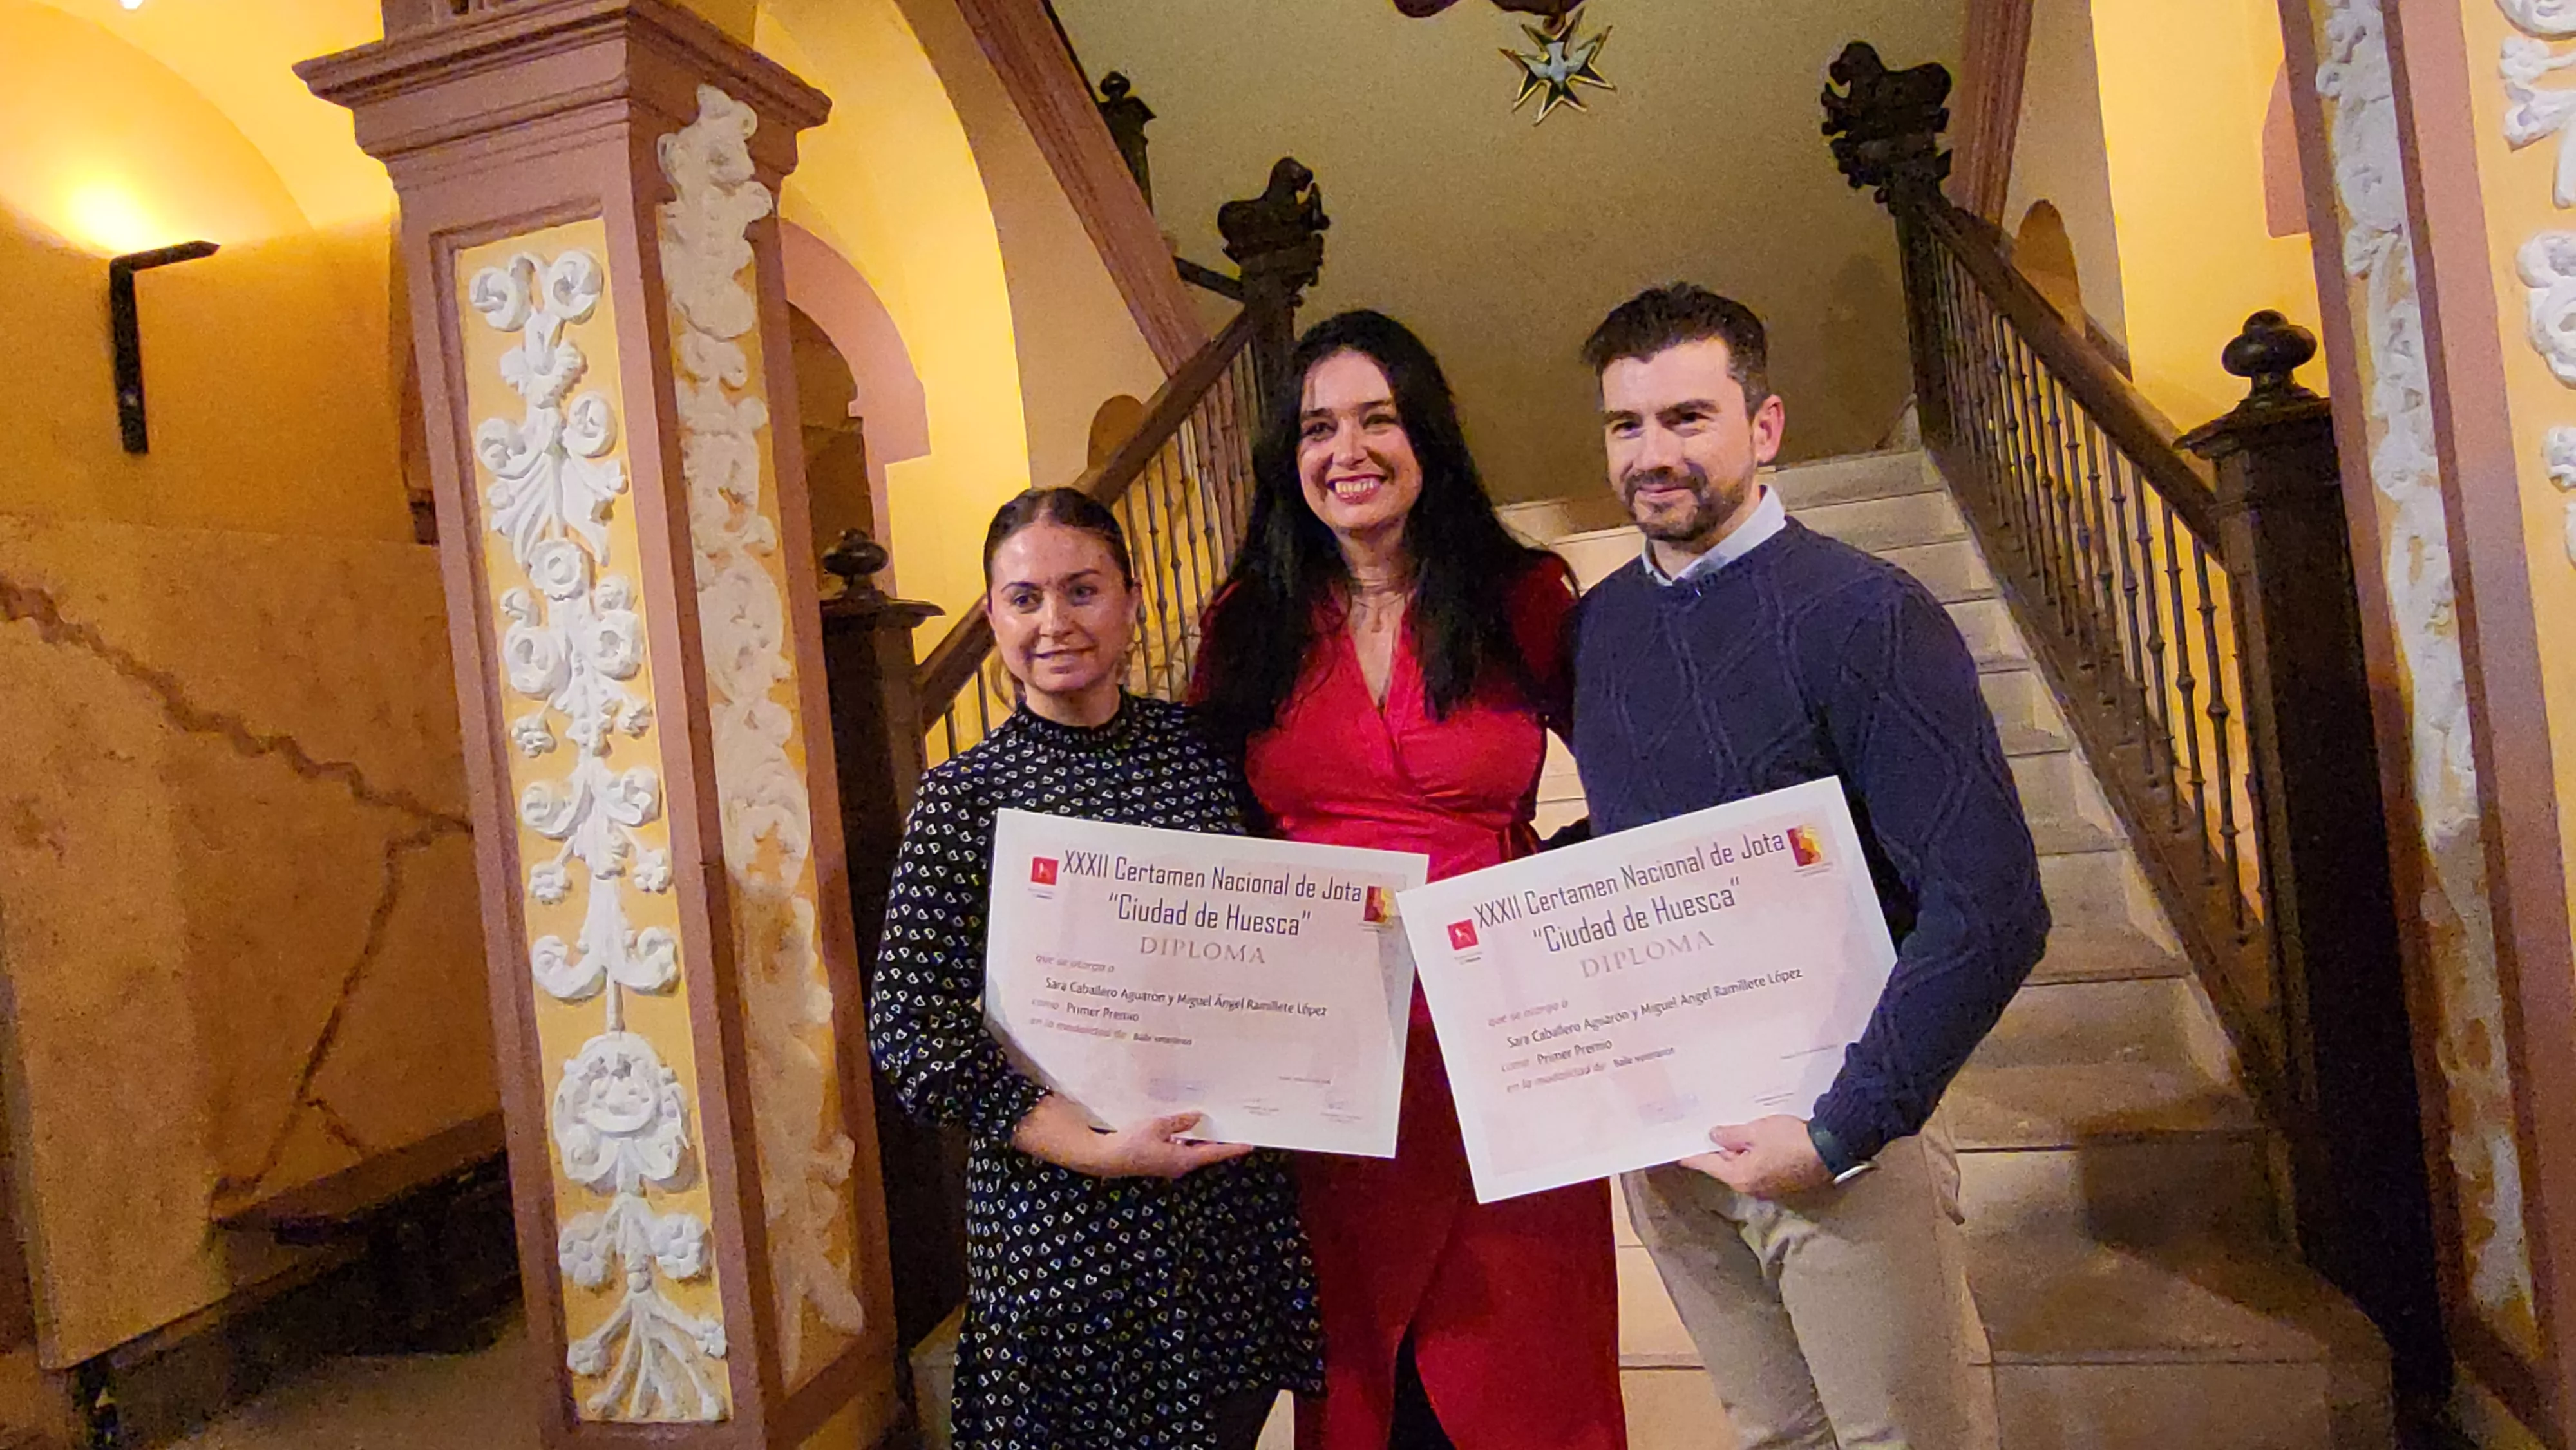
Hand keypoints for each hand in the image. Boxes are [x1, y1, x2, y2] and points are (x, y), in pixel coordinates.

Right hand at [1012, 1097, 1253, 1179]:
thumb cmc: (1131, 1143)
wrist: (1106, 1158)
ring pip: (1192, 1149)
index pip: (1214, 1153)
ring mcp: (1169, 1163)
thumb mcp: (1157, 1126)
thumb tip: (1197, 1117)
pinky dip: (1186, 1137)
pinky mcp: (1160, 1159)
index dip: (1232, 1148)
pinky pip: (1179, 1147)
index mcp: (1183, 1159)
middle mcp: (1179, 1165)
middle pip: (1205, 1152)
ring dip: (1201, 1138)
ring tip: (1214, 1122)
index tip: (1249, 1144)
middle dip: (1219, 1141)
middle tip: (1235, 1127)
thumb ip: (1179, 1121)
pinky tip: (1185, 1124)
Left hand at [1678, 1115, 1832, 1198]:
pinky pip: (1759, 1167)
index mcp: (1740, 1177)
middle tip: (1704, 1134)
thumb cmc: (1790, 1140)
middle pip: (1726, 1167)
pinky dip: (1752, 1155)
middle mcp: (1751, 1187)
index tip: (1678, 1153)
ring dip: (1737, 1151)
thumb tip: (1714, 1137)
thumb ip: (1731, 1135)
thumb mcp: (1756, 1131)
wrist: (1830, 1149)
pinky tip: (1753, 1140)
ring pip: (1743, 1167)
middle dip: (1716, 1151)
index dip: (1693, 1156)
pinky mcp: (1783, 1181)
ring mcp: (1768, 1187)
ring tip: (1729, 1132)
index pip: (1708, 1164)